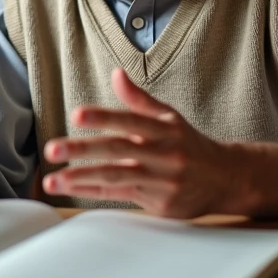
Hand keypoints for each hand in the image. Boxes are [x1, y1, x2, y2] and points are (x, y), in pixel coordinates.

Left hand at [42, 68, 248, 217]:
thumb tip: (116, 74)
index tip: (76, 114)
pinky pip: (121, 196)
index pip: (130, 120)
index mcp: (165, 129)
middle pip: (118, 150)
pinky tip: (71, 189)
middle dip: (82, 150)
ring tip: (52, 180)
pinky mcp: (159, 203)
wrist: (226, 179)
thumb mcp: (169, 118)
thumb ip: (139, 100)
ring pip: (116, 177)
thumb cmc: (190, 145)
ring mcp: (162, 180)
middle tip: (51, 150)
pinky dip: (94, 193)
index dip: (103, 116)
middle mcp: (164, 154)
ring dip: (81, 178)